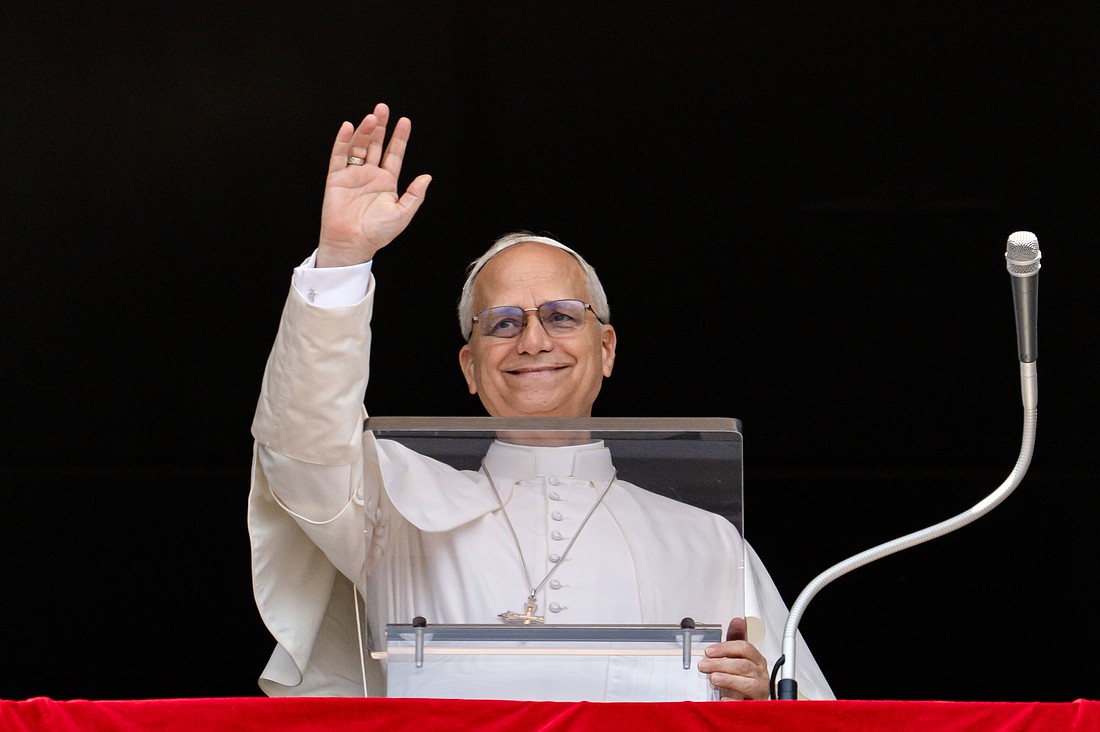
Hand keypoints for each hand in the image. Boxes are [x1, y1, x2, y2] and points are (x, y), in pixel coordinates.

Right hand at [316, 102, 431, 266]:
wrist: (352, 243)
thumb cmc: (377, 232)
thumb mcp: (402, 214)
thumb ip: (415, 195)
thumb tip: (427, 177)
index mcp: (386, 182)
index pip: (394, 154)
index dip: (399, 138)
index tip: (405, 121)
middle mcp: (370, 175)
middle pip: (376, 144)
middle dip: (380, 127)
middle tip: (383, 109)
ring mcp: (353, 174)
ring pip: (359, 146)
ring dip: (365, 131)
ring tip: (372, 117)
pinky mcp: (336, 177)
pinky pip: (339, 155)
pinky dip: (343, 140)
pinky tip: (349, 127)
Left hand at [698, 617, 769, 699]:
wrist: (752, 703)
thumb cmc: (746, 679)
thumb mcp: (740, 657)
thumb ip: (736, 640)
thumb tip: (737, 621)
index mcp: (757, 660)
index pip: (744, 648)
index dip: (725, 648)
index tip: (709, 651)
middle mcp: (760, 674)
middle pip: (743, 665)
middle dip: (721, 664)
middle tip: (704, 665)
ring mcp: (760, 691)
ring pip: (747, 683)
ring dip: (728, 679)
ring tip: (713, 678)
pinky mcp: (756, 706)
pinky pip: (746, 704)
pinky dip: (734, 701)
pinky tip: (723, 699)